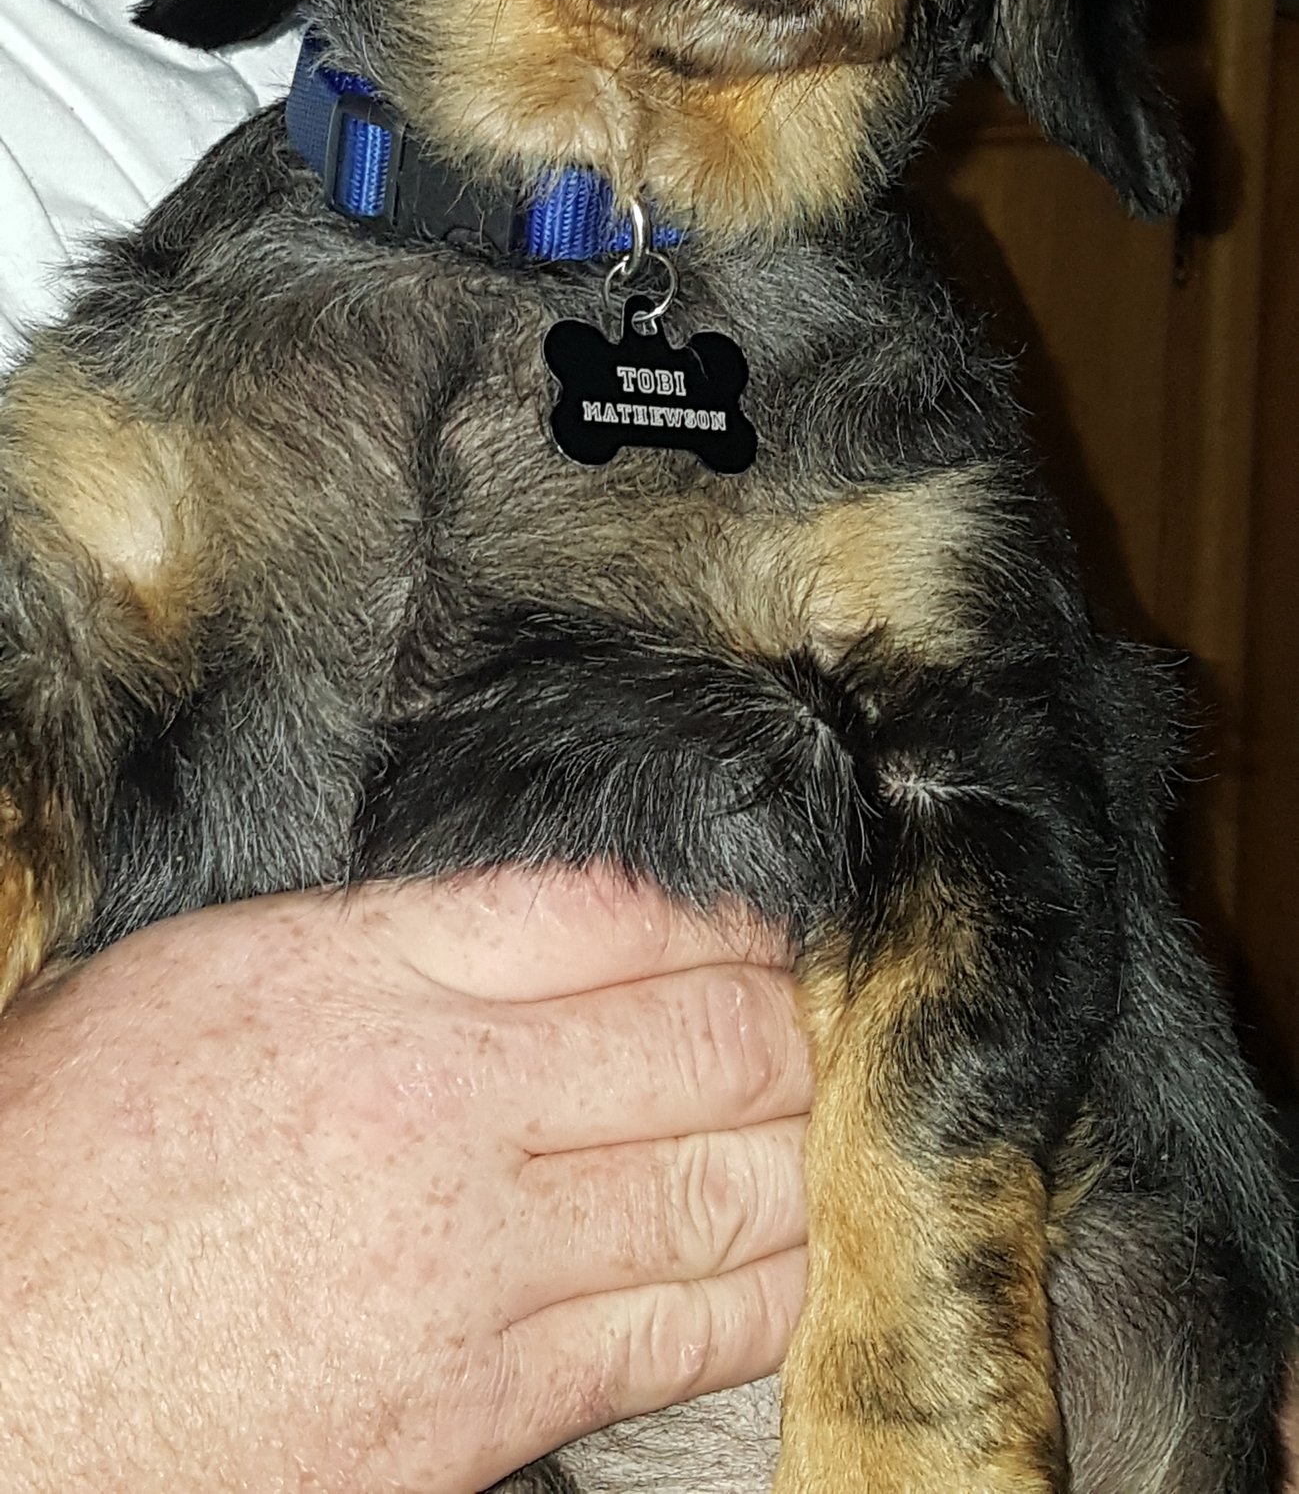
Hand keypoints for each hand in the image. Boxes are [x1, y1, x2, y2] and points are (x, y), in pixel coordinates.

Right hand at [0, 869, 809, 1492]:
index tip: (751, 926)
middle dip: (783, 1022)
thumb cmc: (60, 1163)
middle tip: (797, 1022)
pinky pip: (683, 1335)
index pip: (619, 906)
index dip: (721, 912)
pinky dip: (759, 1285)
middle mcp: (437, 1099)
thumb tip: (540, 919)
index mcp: (361, 968)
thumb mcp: (204, 976)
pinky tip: (768, 1254)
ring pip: (726, 1185)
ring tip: (796, 1126)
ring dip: (790, 1149)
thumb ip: (384, 937)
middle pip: (709, 1035)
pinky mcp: (476, 1409)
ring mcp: (471, 1264)